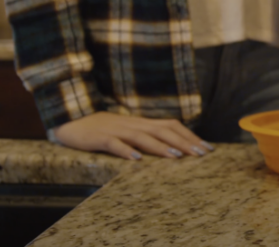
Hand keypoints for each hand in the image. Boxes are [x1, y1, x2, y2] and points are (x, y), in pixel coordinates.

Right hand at [52, 112, 212, 159]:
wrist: (71, 119)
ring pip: (143, 137)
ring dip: (161, 146)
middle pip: (163, 130)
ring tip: (176, 156)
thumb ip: (147, 136)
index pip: (171, 126)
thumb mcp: (128, 130)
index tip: (207, 147)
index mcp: (142, 123)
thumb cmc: (102, 128)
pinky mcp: (99, 138)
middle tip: (201, 153)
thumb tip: (171, 146)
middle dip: (184, 142)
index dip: (189, 135)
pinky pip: (114, 144)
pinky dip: (126, 150)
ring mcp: (117, 130)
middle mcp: (133, 124)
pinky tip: (135, 159)